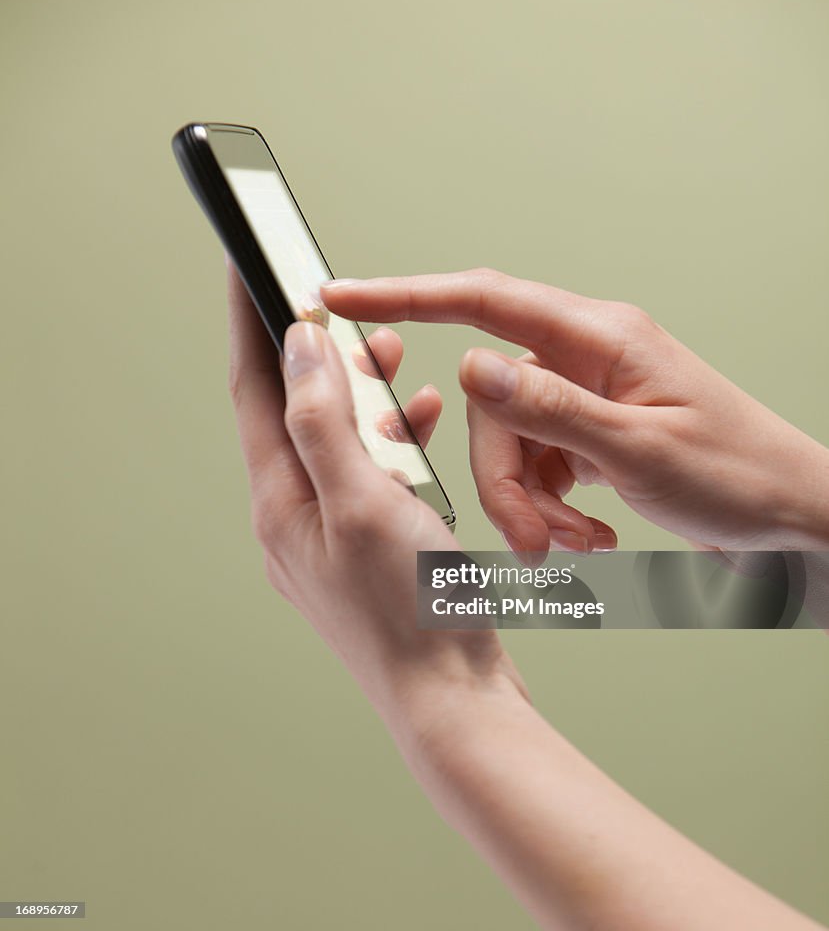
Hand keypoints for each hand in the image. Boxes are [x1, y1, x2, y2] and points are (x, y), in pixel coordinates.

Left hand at [226, 266, 524, 732]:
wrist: (453, 699)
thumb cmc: (412, 611)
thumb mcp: (363, 501)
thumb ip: (325, 421)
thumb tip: (299, 345)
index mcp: (281, 502)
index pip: (253, 390)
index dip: (249, 322)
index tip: (245, 264)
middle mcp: (295, 516)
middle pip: (296, 413)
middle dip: (322, 355)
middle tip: (351, 314)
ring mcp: (331, 533)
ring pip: (337, 442)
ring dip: (363, 396)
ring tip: (392, 361)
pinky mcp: (368, 545)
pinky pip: (370, 474)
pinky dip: (392, 440)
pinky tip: (423, 422)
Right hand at [322, 269, 828, 555]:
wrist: (793, 518)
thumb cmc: (739, 475)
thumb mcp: (639, 448)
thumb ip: (549, 409)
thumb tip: (470, 369)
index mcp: (597, 336)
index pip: (482, 300)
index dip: (404, 295)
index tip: (342, 298)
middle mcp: (584, 358)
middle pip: (493, 404)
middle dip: (501, 477)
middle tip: (530, 539)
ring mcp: (586, 398)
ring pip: (511, 443)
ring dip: (529, 503)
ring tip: (573, 544)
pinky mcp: (589, 434)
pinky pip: (538, 465)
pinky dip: (549, 508)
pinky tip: (587, 534)